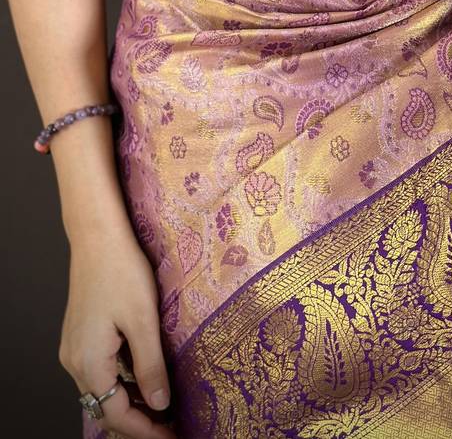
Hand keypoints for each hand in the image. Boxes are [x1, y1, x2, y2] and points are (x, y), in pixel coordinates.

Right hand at [59, 225, 176, 437]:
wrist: (97, 237)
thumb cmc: (121, 271)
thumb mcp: (143, 320)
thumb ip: (151, 366)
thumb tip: (159, 405)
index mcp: (89, 363)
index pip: (116, 415)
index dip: (145, 431)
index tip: (172, 435)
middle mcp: (75, 362)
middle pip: (106, 406)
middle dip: (139, 420)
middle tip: (172, 424)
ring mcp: (74, 348)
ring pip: (103, 389)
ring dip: (131, 400)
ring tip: (164, 403)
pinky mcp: (80, 336)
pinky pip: (101, 370)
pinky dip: (123, 380)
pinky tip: (146, 375)